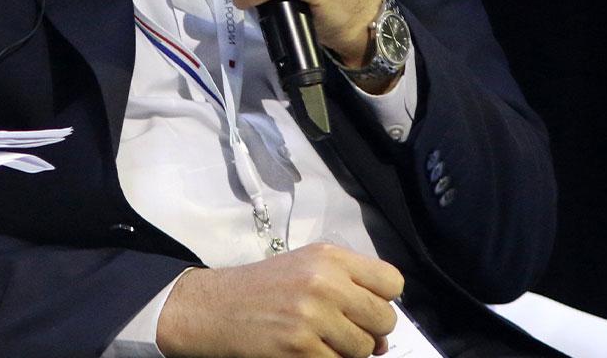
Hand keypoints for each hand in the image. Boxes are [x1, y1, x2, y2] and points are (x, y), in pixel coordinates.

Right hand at [156, 243, 404, 356]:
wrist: (214, 308)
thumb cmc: (261, 289)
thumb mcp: (306, 268)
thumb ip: (348, 288)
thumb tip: (383, 337)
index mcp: (330, 257)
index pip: (392, 282)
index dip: (383, 300)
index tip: (367, 309)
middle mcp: (324, 283)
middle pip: (384, 319)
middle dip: (370, 333)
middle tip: (346, 332)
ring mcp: (312, 317)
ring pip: (363, 349)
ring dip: (347, 353)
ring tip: (321, 342)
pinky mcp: (299, 348)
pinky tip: (307, 352)